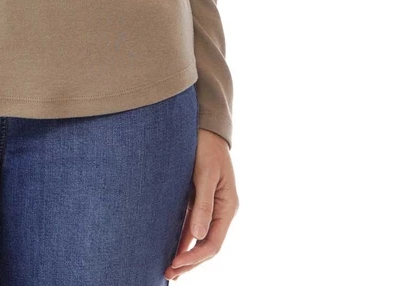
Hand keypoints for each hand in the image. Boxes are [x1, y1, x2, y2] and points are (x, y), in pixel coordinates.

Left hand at [166, 128, 238, 277]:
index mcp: (228, 206)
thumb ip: (202, 204)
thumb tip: (197, 236)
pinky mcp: (200, 199)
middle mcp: (221, 210)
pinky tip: (174, 249)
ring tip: (170, 270)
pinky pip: (192, 225)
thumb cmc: (207, 146)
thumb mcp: (205, 173)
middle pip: (207, 245)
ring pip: (199, 238)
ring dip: (186, 254)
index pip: (213, 242)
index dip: (196, 257)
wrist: (206, 126)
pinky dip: (184, 239)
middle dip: (190, 261)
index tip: (177, 264)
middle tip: (169, 274)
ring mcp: (211, 206)